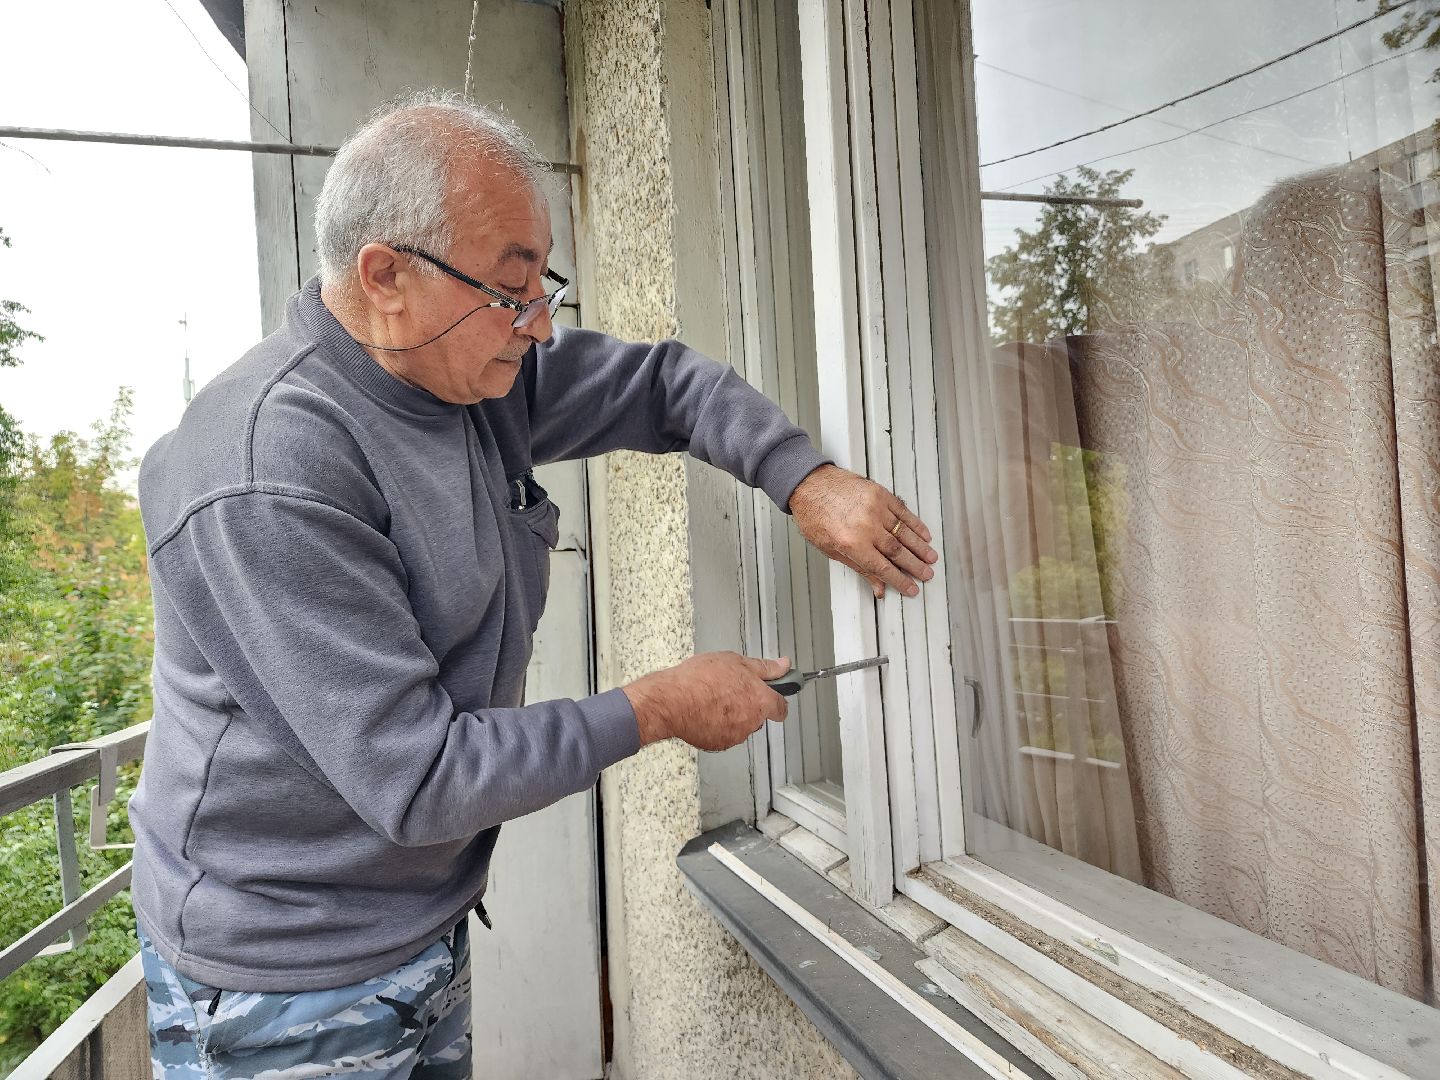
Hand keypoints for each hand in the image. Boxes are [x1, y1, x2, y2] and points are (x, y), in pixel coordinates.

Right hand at [623, 653, 790, 750]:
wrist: (671, 701)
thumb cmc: (699, 680)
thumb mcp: (735, 661)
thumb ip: (764, 667)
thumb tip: (783, 666)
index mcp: (760, 700)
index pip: (781, 707)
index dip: (777, 699)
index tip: (773, 694)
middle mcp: (751, 722)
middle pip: (759, 715)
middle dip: (749, 704)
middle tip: (730, 688)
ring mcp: (735, 735)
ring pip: (740, 725)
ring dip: (732, 714)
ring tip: (712, 698)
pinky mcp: (718, 744)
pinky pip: (723, 734)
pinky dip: (717, 725)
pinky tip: (704, 710)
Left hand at [789, 464, 937, 598]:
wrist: (808, 484)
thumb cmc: (814, 516)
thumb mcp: (830, 549)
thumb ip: (858, 567)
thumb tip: (878, 586)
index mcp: (851, 543)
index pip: (883, 568)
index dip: (900, 581)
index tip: (912, 588)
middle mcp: (866, 526)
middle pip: (898, 552)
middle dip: (915, 566)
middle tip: (927, 574)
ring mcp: (875, 508)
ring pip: (904, 533)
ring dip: (920, 548)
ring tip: (931, 558)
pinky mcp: (879, 494)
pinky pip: (903, 512)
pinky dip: (915, 525)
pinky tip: (924, 535)